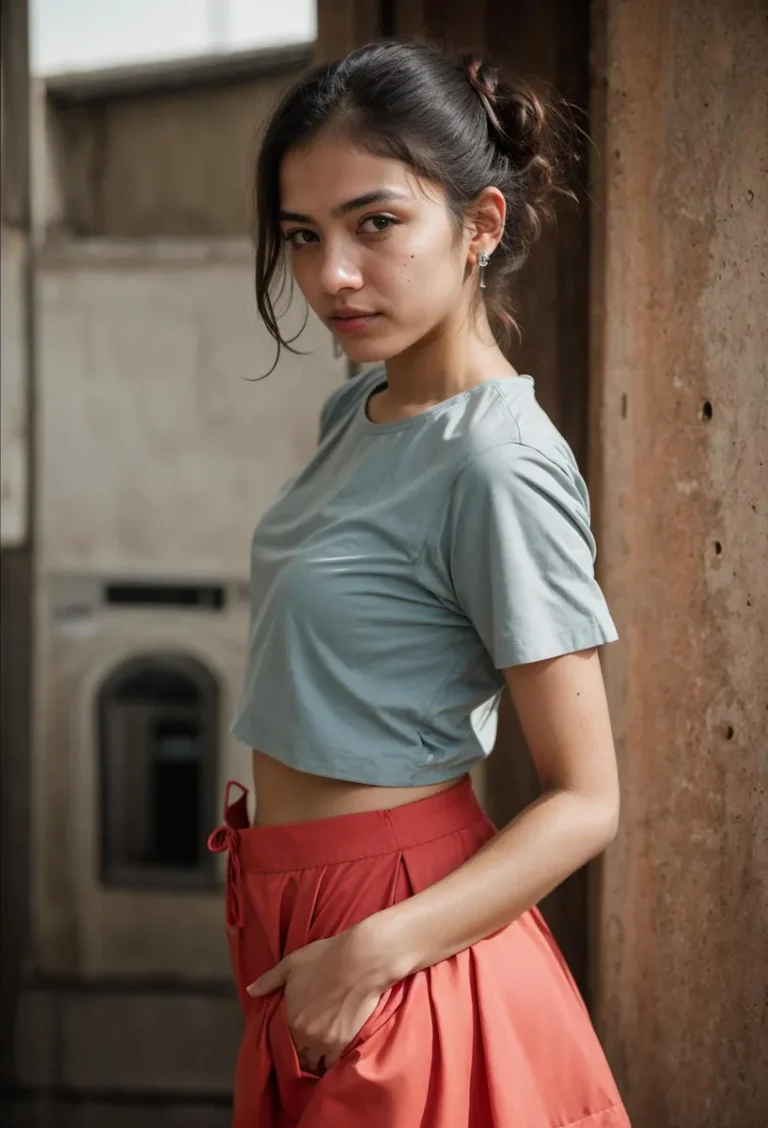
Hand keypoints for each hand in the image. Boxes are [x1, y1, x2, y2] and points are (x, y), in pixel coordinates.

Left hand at [247, 929, 387, 1073]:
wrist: (360, 961)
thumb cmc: (325, 959)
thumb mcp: (291, 964)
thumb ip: (269, 980)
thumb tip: (250, 991)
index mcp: (291, 1020)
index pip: (283, 1044)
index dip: (286, 1044)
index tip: (291, 1041)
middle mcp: (306, 1036)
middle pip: (300, 1058)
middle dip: (302, 1054)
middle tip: (306, 1047)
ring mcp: (326, 1042)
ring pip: (316, 1064)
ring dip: (316, 1061)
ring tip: (319, 1053)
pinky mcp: (345, 1043)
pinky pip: (335, 1064)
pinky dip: (333, 1062)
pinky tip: (334, 1054)